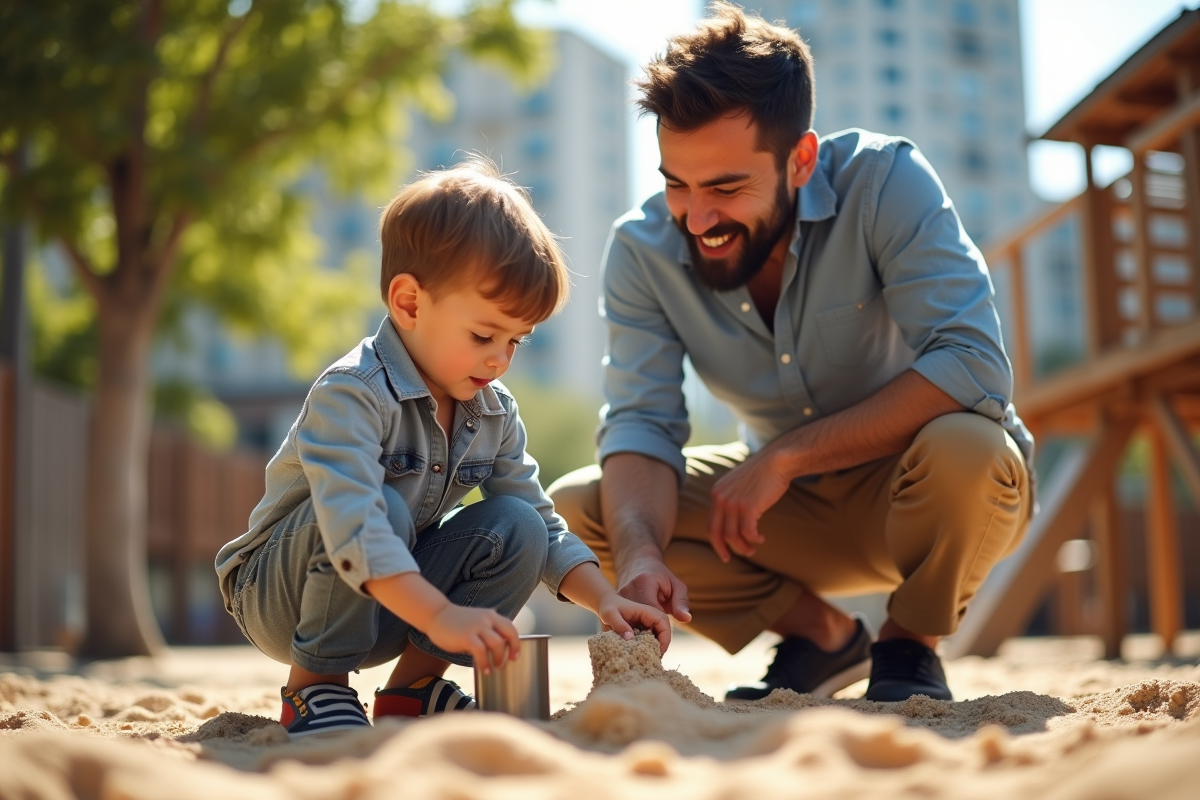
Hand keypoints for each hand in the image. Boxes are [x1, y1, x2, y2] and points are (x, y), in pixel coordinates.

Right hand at [423, 605, 520, 673]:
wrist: (436, 615)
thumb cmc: (455, 623)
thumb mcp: (476, 621)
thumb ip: (487, 631)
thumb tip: (498, 649)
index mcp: (490, 616)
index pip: (510, 627)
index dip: (516, 643)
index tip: (515, 655)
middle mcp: (487, 619)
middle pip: (509, 634)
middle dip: (512, 650)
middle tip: (507, 663)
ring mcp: (477, 627)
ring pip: (497, 644)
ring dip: (499, 659)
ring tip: (494, 668)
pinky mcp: (467, 636)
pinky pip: (481, 652)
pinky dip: (485, 663)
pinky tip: (484, 670)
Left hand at [596, 593, 672, 655]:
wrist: (605, 604)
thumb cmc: (608, 607)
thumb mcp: (610, 615)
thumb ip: (619, 625)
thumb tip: (630, 638)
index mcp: (647, 611)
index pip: (664, 623)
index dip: (665, 638)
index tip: (658, 652)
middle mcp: (651, 617)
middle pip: (665, 632)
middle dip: (662, 646)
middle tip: (653, 660)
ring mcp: (648, 623)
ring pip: (659, 637)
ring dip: (656, 648)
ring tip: (647, 660)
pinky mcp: (644, 629)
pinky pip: (651, 639)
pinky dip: (649, 648)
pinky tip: (640, 656)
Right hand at [617, 555, 691, 623]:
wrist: (638, 563)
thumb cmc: (661, 576)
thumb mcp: (676, 586)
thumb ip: (681, 602)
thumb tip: (686, 619)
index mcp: (644, 583)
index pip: (653, 612)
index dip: (661, 625)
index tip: (667, 630)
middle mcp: (627, 590)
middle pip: (639, 619)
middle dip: (651, 629)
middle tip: (659, 635)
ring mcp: (618, 597)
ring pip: (630, 621)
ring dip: (641, 628)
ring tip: (650, 630)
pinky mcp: (613, 603)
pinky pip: (625, 618)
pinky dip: (634, 624)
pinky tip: (640, 625)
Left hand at [708, 448, 791, 562]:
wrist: (776, 462)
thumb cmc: (761, 475)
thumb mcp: (738, 486)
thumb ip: (731, 501)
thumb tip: (730, 524)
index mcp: (716, 493)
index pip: (711, 524)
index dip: (717, 541)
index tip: (723, 552)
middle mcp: (721, 498)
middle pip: (716, 533)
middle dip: (722, 549)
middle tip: (730, 558)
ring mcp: (733, 502)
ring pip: (733, 536)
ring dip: (743, 547)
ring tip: (752, 549)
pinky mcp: (748, 506)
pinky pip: (748, 532)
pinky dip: (754, 539)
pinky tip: (761, 538)